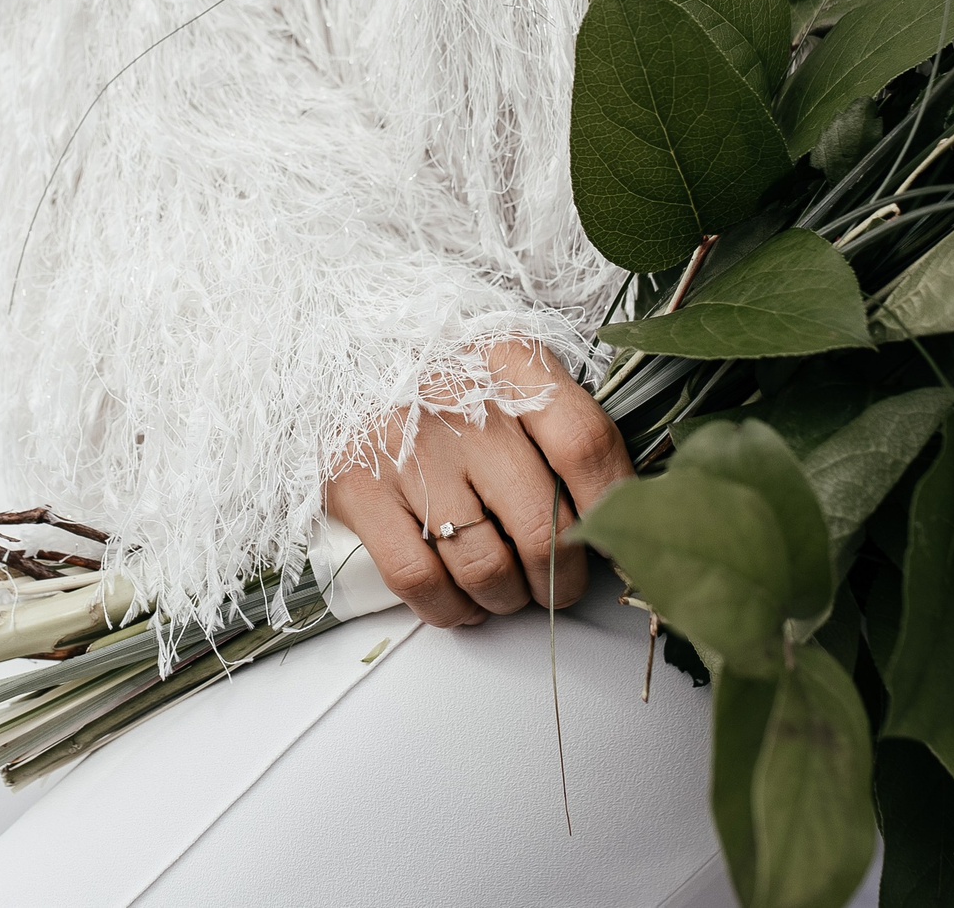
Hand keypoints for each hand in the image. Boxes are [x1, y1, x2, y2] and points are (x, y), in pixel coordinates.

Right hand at [323, 339, 634, 626]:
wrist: (335, 343)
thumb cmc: (442, 374)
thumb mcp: (507, 367)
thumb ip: (562, 421)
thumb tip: (618, 511)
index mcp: (510, 363)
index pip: (585, 445)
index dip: (611, 507)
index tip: (614, 540)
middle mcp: (462, 404)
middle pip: (542, 524)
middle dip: (562, 580)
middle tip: (558, 585)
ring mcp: (406, 448)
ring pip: (484, 566)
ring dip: (505, 600)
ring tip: (505, 592)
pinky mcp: (357, 488)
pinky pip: (418, 579)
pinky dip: (447, 609)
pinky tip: (457, 601)